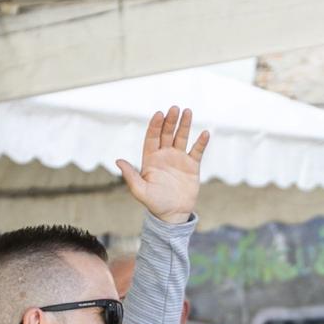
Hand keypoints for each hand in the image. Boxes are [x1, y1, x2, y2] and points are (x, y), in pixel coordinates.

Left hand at [115, 106, 210, 225]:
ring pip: (181, 137)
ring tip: (187, 111)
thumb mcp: (140, 191)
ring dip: (184, 125)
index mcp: (151, 158)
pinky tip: (205, 133)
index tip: (159, 114)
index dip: (155, 125)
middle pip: (167, 133)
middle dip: (170, 121)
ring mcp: (179, 159)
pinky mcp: (192, 166)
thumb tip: (118, 161)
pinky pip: (197, 151)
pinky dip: (201, 142)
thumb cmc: (154, 203)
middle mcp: (164, 155)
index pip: (152, 137)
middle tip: (175, 108)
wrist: (173, 215)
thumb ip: (130, 175)